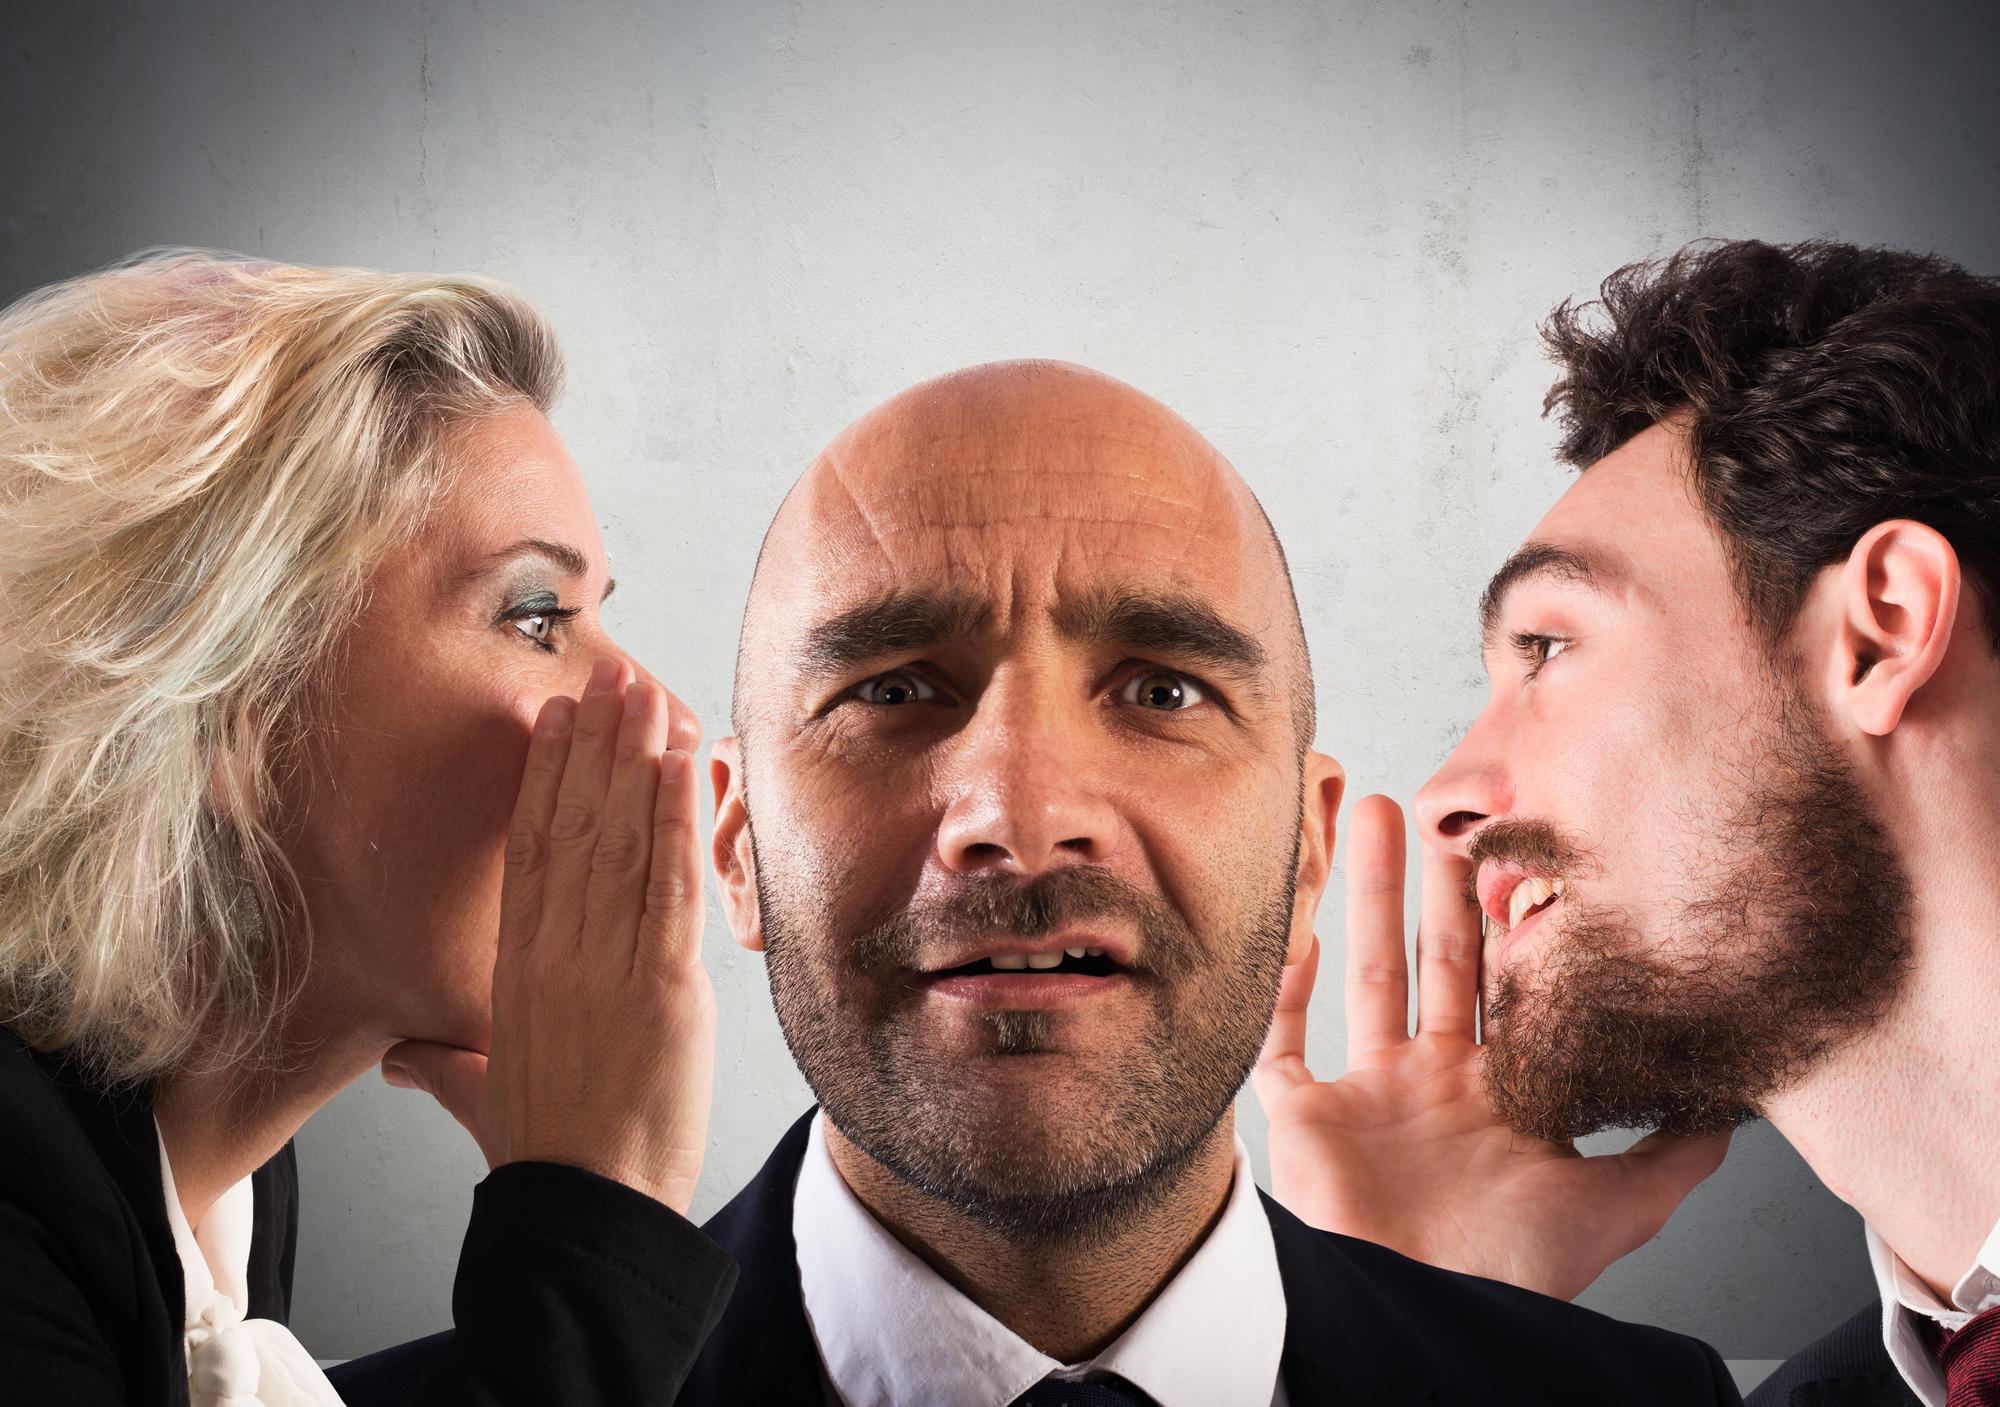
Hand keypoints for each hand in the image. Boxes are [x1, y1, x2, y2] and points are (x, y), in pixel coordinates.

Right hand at [382, 658, 715, 1213]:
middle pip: (572, 823)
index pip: (529, 848)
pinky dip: (674, 819)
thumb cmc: (546, 1155)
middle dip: (595, 743)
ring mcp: (605, 962)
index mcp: (515, 968)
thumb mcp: (477, 1095)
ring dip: (636, 760)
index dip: (545, 775)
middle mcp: (554, 950)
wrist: (584, 1209)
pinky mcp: (661, 985)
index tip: (559, 717)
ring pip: (619, 839)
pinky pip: (668, 884)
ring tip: (649, 695)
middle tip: (614, 674)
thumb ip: (442, 1063)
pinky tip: (679, 764)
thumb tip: (402, 1055)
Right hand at [1250, 794, 1725, 1299]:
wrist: (1422, 1312)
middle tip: (1444, 808)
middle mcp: (1435, 1085)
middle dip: (1438, 884)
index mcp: (1502, 1097)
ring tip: (1374, 815)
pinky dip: (1285, 990)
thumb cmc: (1513, 1267)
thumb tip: (1731, 1093)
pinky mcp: (1303, 1117)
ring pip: (1366, 974)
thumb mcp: (1621, 1204)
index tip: (1519, 853)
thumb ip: (1675, 1148)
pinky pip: (1283, 1042)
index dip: (1511, 922)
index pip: (1508, 986)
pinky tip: (1298, 927)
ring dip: (1368, 896)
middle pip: (1437, 960)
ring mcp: (1368, 1097)